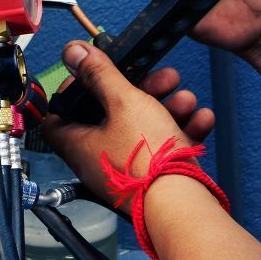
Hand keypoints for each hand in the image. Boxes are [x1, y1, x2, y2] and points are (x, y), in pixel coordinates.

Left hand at [42, 43, 213, 212]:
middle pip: (110, 115)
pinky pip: (163, 148)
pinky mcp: (153, 178)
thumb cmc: (148, 161)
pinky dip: (181, 130)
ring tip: (186, 98)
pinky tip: (201, 118)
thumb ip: (100, 74)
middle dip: (140, 90)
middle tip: (161, 78)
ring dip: (167, 107)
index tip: (95, 73)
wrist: (182, 207)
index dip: (74, 90)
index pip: (59, 114)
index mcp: (78, 143)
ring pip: (142, 129)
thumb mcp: (124, 102)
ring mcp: (126, 170)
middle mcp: (97, 159)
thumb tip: (72, 52)